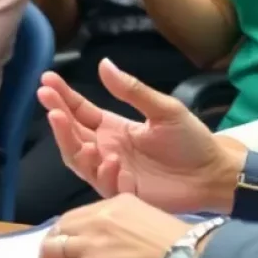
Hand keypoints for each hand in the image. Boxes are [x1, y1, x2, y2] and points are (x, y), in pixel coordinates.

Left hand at [34, 195, 192, 257]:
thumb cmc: (179, 245)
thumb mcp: (148, 220)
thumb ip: (126, 225)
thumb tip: (115, 245)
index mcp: (116, 203)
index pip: (78, 216)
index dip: (67, 234)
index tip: (66, 248)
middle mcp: (100, 218)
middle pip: (59, 230)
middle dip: (49, 249)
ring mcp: (93, 244)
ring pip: (51, 251)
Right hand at [39, 58, 242, 213]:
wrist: (212, 172)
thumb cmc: (190, 139)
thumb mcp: (163, 109)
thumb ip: (132, 90)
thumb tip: (103, 64)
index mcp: (115, 127)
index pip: (81, 111)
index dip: (63, 97)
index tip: (46, 81)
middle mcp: (107, 149)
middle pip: (73, 134)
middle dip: (58, 117)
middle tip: (47, 99)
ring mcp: (113, 172)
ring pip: (79, 160)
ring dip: (70, 144)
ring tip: (65, 124)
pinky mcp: (124, 193)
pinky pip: (104, 185)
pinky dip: (102, 173)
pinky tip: (109, 160)